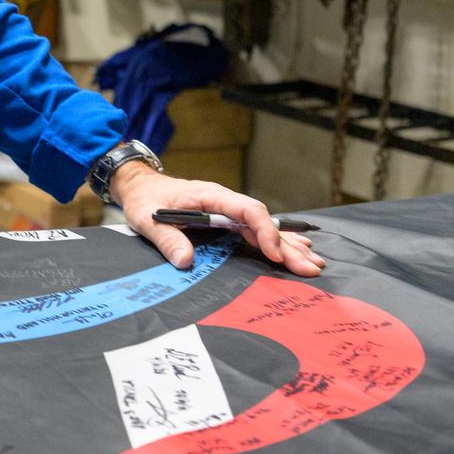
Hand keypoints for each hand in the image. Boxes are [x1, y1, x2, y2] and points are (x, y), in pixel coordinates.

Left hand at [108, 162, 324, 277]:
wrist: (140, 186)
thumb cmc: (145, 199)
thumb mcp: (147, 219)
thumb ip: (166, 238)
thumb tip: (185, 261)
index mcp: (211, 196)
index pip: (248, 210)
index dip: (264, 231)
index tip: (274, 254)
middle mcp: (225, 202)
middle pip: (263, 221)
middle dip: (287, 245)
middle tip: (310, 267)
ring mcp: (227, 211)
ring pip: (264, 227)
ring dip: (287, 245)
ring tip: (312, 262)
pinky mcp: (225, 220)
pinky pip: (255, 230)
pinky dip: (276, 241)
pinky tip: (295, 249)